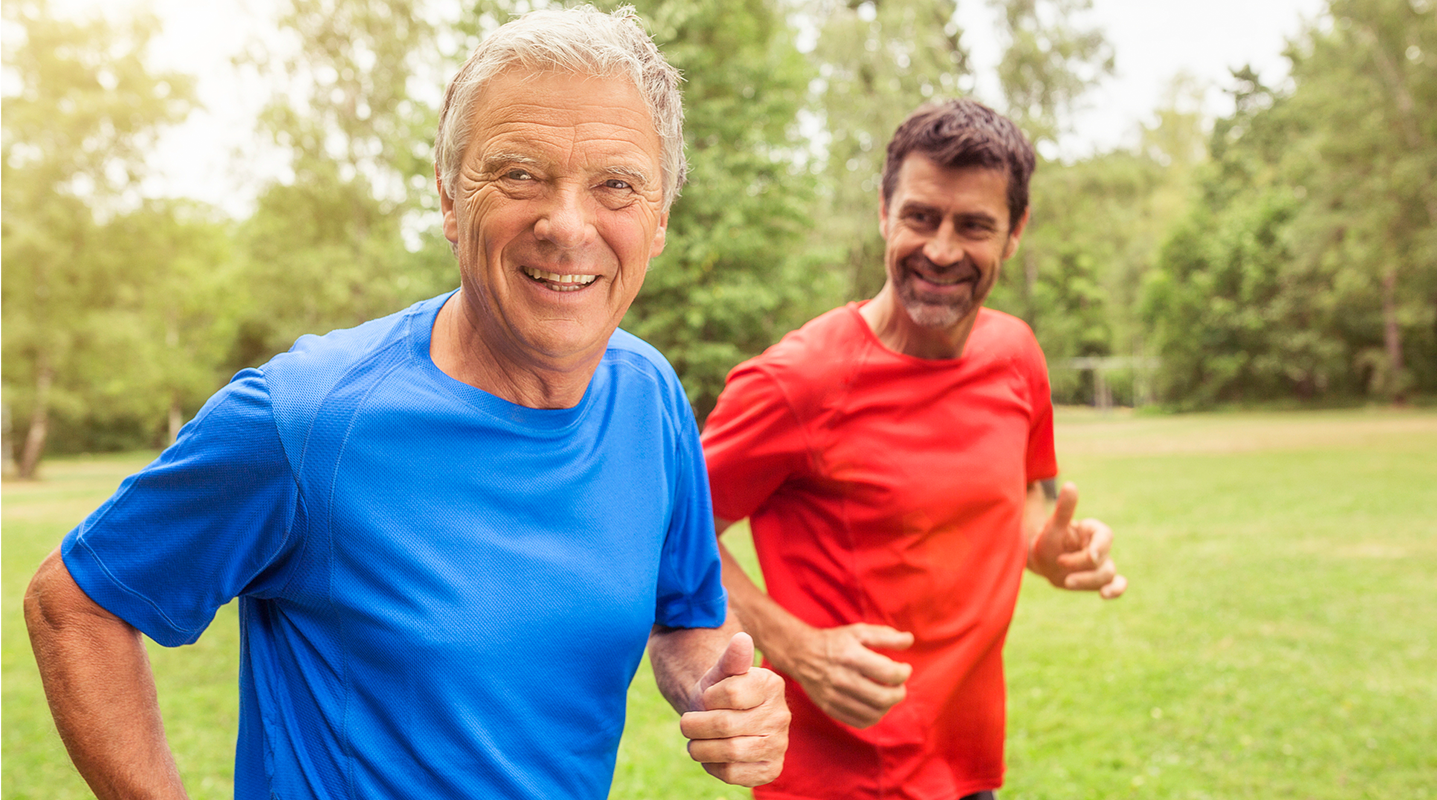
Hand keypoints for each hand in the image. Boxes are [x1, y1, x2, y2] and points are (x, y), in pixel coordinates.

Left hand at [679, 632, 788, 786]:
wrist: (726, 719)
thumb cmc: (720, 692)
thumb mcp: (720, 672)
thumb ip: (730, 658)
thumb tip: (742, 638)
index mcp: (772, 685)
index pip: (730, 693)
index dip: (708, 697)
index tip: (707, 697)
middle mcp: (781, 716)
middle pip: (724, 725)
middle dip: (695, 725)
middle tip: (687, 723)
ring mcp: (779, 745)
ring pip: (729, 752)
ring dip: (700, 747)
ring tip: (695, 740)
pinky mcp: (771, 769)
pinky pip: (734, 774)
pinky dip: (713, 766)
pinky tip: (712, 755)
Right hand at [768, 622, 912, 728]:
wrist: (802, 654)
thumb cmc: (835, 642)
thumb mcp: (859, 632)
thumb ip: (886, 636)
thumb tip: (909, 640)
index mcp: (851, 657)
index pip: (889, 673)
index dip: (903, 673)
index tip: (904, 669)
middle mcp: (842, 679)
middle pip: (883, 698)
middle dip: (899, 693)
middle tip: (899, 686)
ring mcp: (835, 697)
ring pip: (873, 713)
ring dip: (888, 706)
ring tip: (888, 694)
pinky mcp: (830, 709)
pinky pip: (860, 722)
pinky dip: (873, 716)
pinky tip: (875, 704)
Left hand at [1029, 482, 1126, 598]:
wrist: (1040, 560)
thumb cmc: (1047, 541)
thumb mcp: (1053, 526)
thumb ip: (1064, 509)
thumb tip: (1071, 485)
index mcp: (1092, 531)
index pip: (1105, 537)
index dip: (1097, 547)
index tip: (1088, 555)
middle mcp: (1099, 548)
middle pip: (1104, 559)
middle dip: (1083, 564)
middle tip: (1059, 562)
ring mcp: (1100, 565)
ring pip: (1107, 575)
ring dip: (1088, 580)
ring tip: (1066, 582)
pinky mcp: (1098, 580)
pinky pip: (1115, 585)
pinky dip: (1115, 590)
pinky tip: (1105, 595)